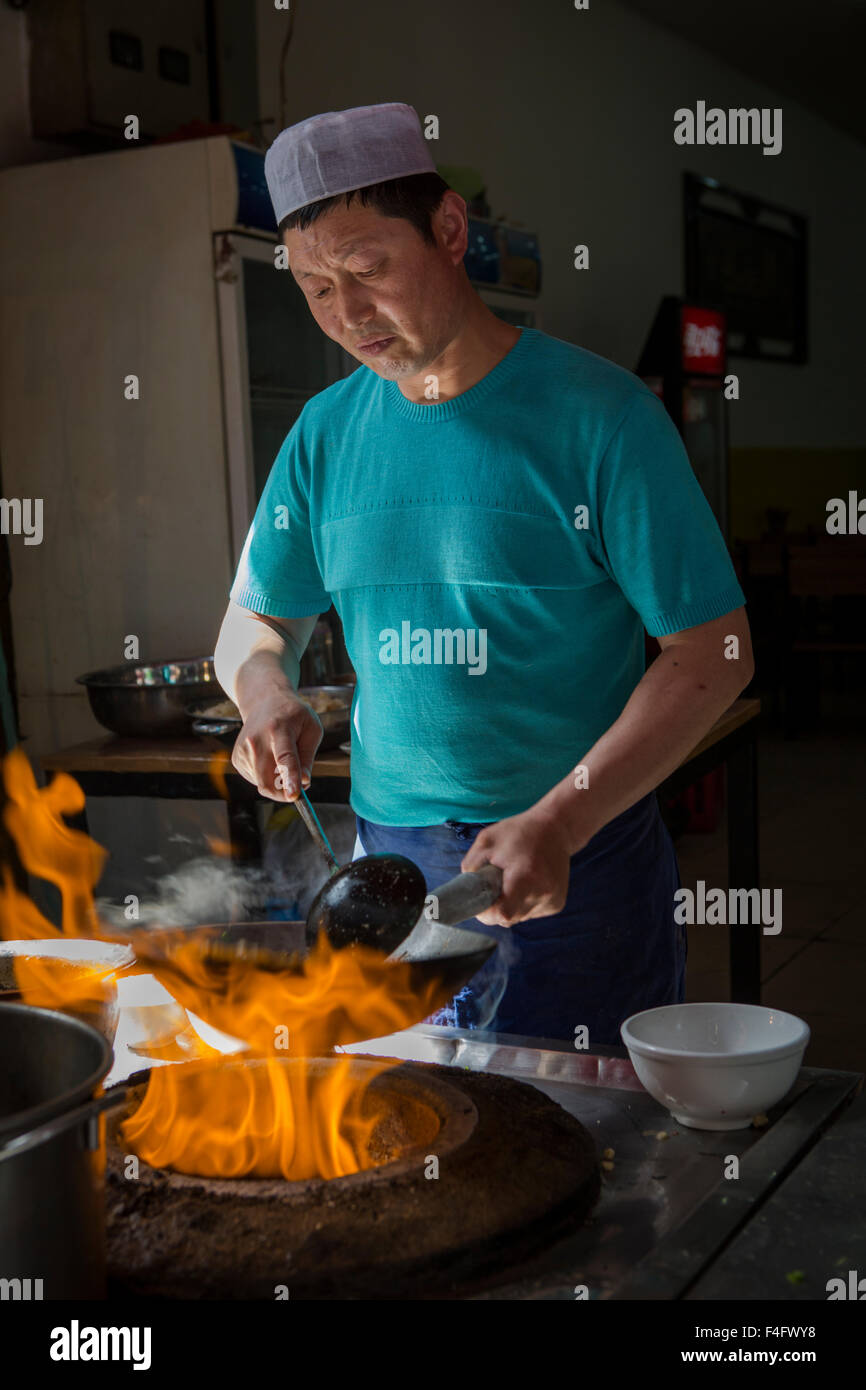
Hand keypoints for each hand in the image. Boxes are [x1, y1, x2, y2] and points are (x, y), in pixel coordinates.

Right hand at [230, 688, 322, 801]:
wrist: (264, 702)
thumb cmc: (292, 716)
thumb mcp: (311, 728)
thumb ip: (308, 757)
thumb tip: (304, 782)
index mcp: (279, 729)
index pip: (284, 757)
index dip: (289, 778)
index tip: (294, 795)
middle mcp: (256, 740)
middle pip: (268, 779)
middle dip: (284, 792)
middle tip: (297, 787)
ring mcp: (244, 750)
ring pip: (263, 784)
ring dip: (277, 782)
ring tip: (282, 758)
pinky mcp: (237, 758)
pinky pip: (256, 780)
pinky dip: (267, 777)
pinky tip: (270, 758)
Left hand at [459, 808, 576, 927]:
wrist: (556, 829)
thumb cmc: (518, 832)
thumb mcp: (486, 841)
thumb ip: (471, 867)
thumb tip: (465, 892)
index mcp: (525, 878)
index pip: (502, 914)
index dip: (487, 913)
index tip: (481, 901)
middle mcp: (543, 893)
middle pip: (509, 919)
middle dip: (497, 907)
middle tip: (495, 885)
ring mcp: (552, 901)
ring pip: (520, 917)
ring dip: (511, 905)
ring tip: (515, 879)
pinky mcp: (557, 904)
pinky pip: (531, 912)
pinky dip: (524, 902)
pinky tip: (528, 882)